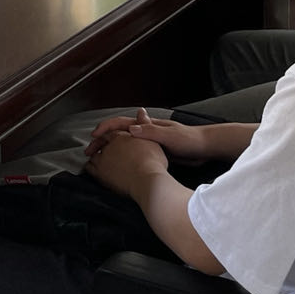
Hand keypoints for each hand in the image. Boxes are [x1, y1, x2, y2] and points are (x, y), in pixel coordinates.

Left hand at [85, 131, 168, 197]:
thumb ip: (144, 124)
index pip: (109, 132)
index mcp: (121, 136)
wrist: (147, 181)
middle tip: (92, 149)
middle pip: (99, 142)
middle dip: (96, 145)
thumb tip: (141, 111)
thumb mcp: (152, 140)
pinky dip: (90, 168)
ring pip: (93, 155)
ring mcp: (103, 159)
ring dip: (93, 156)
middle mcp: (110, 146)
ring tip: (94, 160)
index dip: (104, 134)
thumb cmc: (153, 163)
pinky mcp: (100, 173)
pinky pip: (89, 168)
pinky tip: (92, 170)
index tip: (101, 137)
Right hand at [86, 108, 213, 162]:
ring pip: (123, 146)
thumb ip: (151, 132)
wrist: (204, 148)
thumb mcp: (169, 136)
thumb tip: (130, 129)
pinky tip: (119, 170)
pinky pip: (133, 155)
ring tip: (98, 163)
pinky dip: (122, 160)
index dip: (105, 129)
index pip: (120, 123)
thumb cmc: (188, 140)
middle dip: (102, 142)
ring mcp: (149, 143)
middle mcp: (145, 132)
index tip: (93, 138)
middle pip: (118, 135)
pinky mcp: (154, 153)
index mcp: (147, 126)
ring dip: (110, 152)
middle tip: (90, 154)